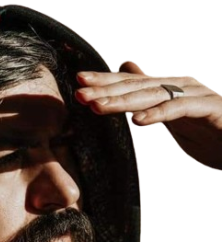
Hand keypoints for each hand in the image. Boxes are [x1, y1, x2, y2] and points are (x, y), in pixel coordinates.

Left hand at [75, 60, 221, 169]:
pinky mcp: (209, 108)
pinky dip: (158, 114)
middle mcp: (179, 85)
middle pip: (136, 86)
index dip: (104, 81)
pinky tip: (137, 121)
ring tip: (97, 106)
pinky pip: (179, 109)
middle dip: (105, 89)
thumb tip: (127, 67)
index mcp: (167, 87)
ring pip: (152, 95)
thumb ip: (149, 92)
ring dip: (122, 101)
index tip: (78, 82)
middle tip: (79, 93)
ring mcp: (195, 94)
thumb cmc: (207, 128)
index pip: (130, 82)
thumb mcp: (170, 111)